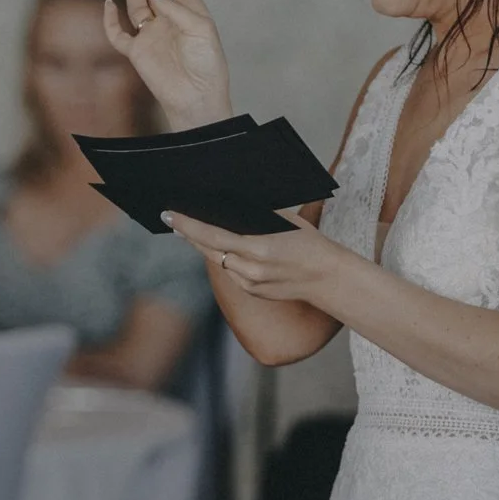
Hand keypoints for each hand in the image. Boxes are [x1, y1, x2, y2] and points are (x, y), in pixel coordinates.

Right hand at [102, 0, 233, 129]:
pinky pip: (118, 33)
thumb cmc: (206, 63)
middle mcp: (168, 20)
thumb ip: (175, 7)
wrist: (196, 96)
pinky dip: (109, 19)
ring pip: (137, 4)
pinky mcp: (137, 52)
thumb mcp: (199, 28)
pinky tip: (109, 4)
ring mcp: (151, 35)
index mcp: (189, 13)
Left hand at [165, 209, 346, 304]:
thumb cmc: (309, 243)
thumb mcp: (284, 222)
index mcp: (259, 248)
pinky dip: (222, 258)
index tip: (171, 215)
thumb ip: (256, 218)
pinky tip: (213, 247)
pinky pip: (230, 271)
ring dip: (202, 246)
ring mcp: (250, 283)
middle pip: (209, 250)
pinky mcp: (252, 292)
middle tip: (172, 219)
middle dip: (189, 234)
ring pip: (217, 261)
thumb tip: (228, 208)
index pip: (213, 236)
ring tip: (188, 229)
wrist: (327, 278)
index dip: (189, 226)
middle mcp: (250, 269)